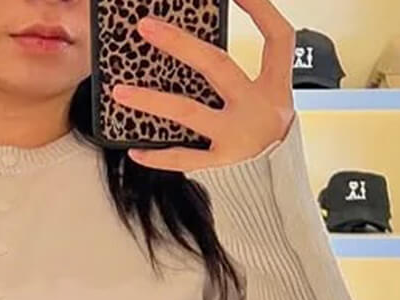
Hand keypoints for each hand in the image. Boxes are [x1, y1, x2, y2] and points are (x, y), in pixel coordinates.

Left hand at [111, 0, 294, 171]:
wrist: (280, 182)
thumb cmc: (266, 130)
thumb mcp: (268, 96)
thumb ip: (240, 73)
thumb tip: (191, 47)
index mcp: (275, 85)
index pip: (277, 37)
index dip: (260, 9)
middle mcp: (258, 107)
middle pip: (217, 65)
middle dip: (180, 44)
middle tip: (146, 26)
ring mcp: (237, 136)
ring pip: (189, 113)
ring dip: (151, 100)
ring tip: (119, 91)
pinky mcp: (222, 164)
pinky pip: (185, 158)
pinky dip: (158, 156)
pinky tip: (133, 150)